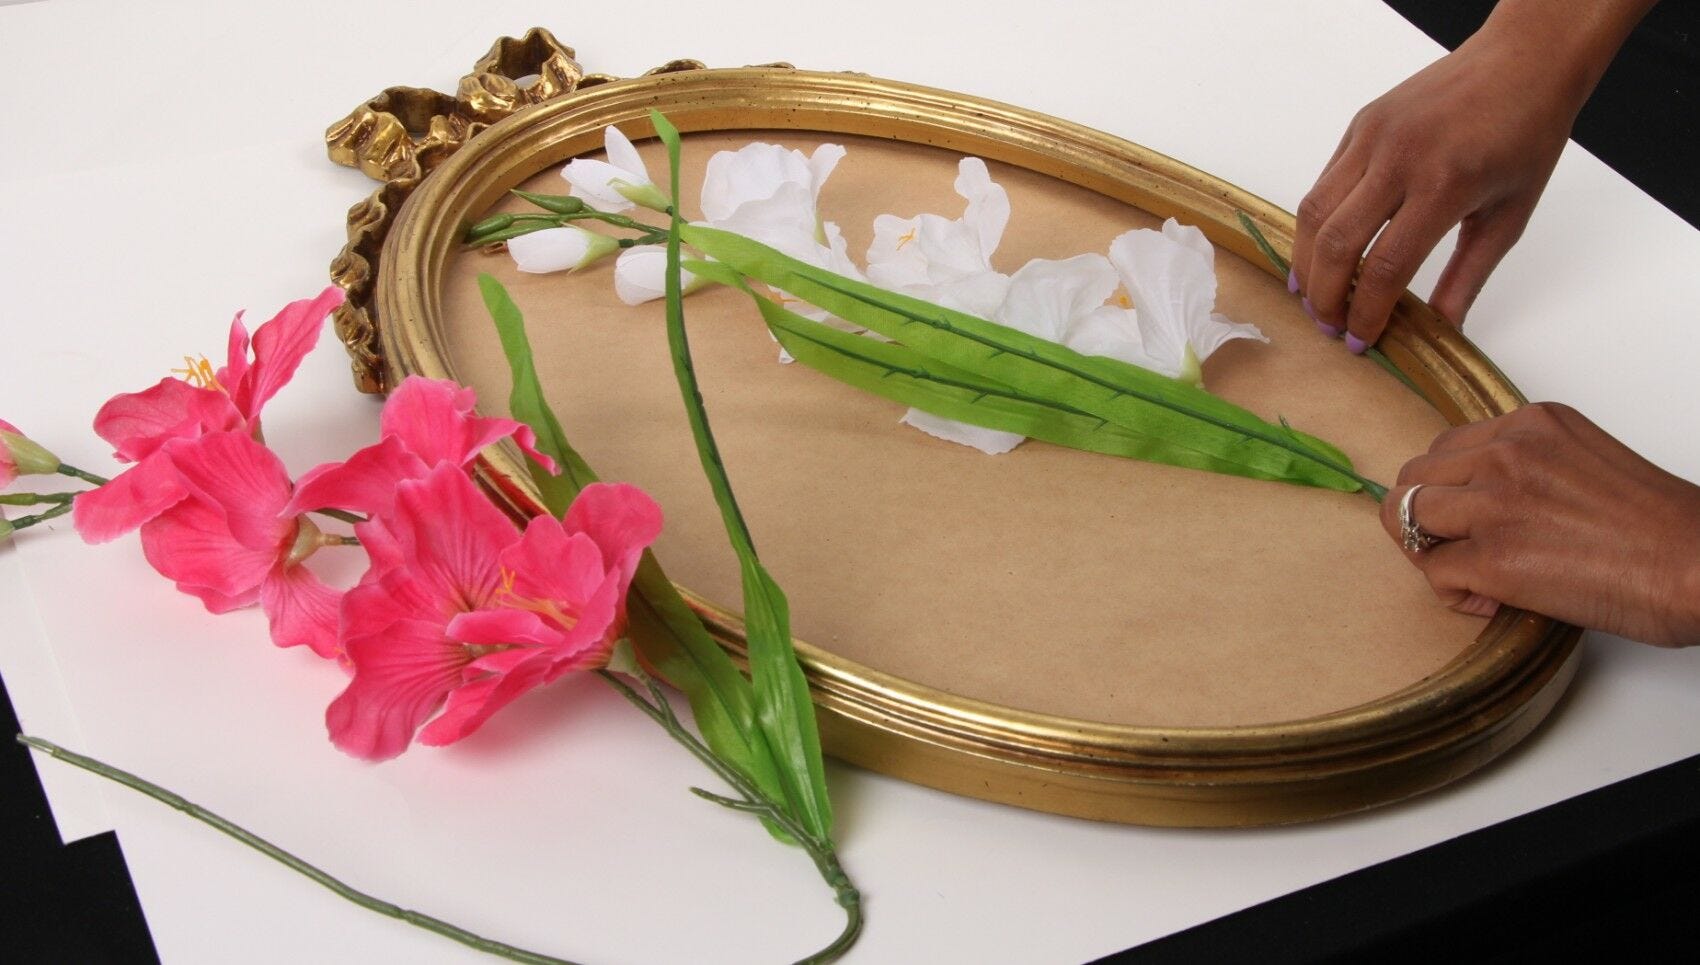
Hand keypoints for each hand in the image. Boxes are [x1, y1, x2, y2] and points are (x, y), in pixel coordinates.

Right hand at [1291, 1, 1651, 349]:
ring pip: (1314, 214)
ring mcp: (1373, 137)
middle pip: (1335, 244)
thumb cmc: (1526, 134)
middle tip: (1329, 326)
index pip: (1384, 267)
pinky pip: (1322, 184)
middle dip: (1325, 297)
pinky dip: (1313, 226)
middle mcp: (1400, 158)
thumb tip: (1441, 331)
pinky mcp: (1360, 126)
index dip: (1366, 312)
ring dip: (1306, 263)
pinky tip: (1318, 253)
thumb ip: (1468, 277)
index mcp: (1445, 185)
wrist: (1523, 61)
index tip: (1363, 340)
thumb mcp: (1508, 217)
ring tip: (1313, 296)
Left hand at [1381, 403, 1699, 646]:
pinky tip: (1492, 601)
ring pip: (1405, 516)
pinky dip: (1453, 593)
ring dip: (1426, 549)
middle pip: (1413, 477)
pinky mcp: (1493, 557)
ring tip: (1468, 572)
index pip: (1445, 448)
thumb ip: (1529, 468)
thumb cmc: (1661, 529)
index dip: (1448, 489)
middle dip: (1422, 516)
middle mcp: (1508, 453)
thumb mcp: (1584, 463)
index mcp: (1533, 425)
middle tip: (1455, 547)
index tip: (1470, 517)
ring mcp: (1496, 502)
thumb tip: (1482, 504)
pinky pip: (1433, 572)